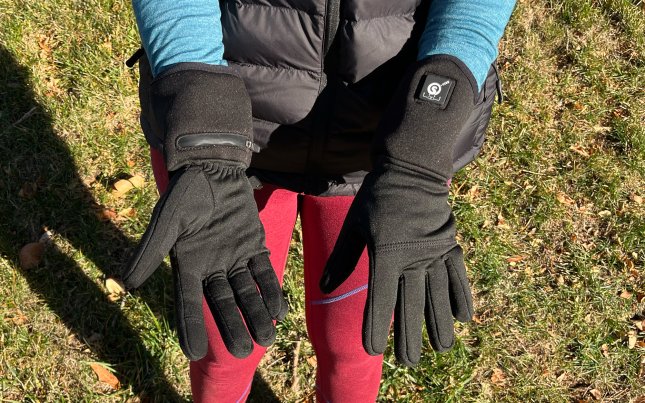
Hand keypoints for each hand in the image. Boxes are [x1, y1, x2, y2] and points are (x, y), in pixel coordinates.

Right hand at [123, 164, 286, 359]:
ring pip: (246, 292)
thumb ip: (151, 251)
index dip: (190, 326)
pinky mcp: (254, 246)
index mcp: (188, 265)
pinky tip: (280, 309)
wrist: (213, 168)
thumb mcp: (167, 221)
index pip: (188, 302)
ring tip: (267, 337)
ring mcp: (235, 258)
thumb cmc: (186, 194)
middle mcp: (212, 267)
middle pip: (223, 303)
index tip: (194, 352)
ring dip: (257, 313)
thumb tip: (127, 284)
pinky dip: (271, 290)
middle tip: (244, 351)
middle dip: (234, 326)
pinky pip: (263, 273)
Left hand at [320, 56, 476, 365]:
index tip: (375, 349)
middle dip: (410, 335)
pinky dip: (461, 296)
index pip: (381, 298)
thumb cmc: (377, 197)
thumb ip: (342, 258)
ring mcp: (435, 253)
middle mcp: (414, 258)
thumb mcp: (355, 225)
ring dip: (439, 324)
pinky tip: (464, 318)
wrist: (412, 169)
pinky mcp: (449, 245)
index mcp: (387, 254)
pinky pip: (458, 276)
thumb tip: (324, 287)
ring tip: (440, 348)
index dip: (377, 325)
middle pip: (412, 304)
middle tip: (409, 361)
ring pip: (438, 295)